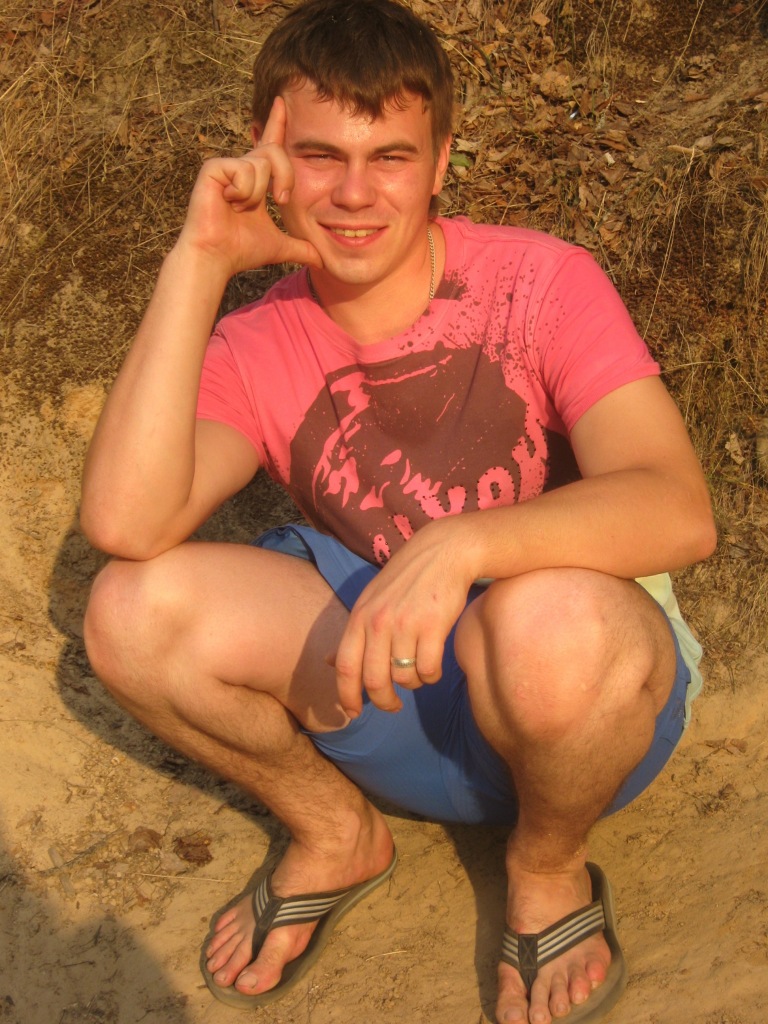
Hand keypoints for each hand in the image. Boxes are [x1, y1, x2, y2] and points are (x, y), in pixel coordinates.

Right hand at [176, 97, 321, 275]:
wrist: (216, 258)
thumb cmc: (241, 251)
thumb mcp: (279, 247)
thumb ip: (300, 248)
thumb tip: (321, 261)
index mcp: (256, 179)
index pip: (270, 145)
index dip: (277, 123)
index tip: (283, 102)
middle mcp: (241, 167)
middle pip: (276, 151)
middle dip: (285, 176)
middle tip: (280, 200)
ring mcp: (226, 166)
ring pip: (262, 164)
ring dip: (258, 193)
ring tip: (240, 208)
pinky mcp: (214, 167)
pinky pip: (245, 170)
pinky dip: (243, 192)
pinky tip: (228, 202)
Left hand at [333, 520, 477, 716]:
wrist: (443, 552)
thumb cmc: (406, 580)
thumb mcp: (370, 601)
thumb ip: (352, 634)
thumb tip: (328, 662)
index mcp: (360, 617)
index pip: (345, 667)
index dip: (346, 696)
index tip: (352, 714)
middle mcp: (378, 622)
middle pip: (375, 681)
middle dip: (383, 702)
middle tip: (392, 707)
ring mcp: (406, 624)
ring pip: (404, 677)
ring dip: (412, 684)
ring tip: (417, 674)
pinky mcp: (433, 627)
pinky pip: (428, 670)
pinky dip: (431, 676)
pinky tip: (433, 667)